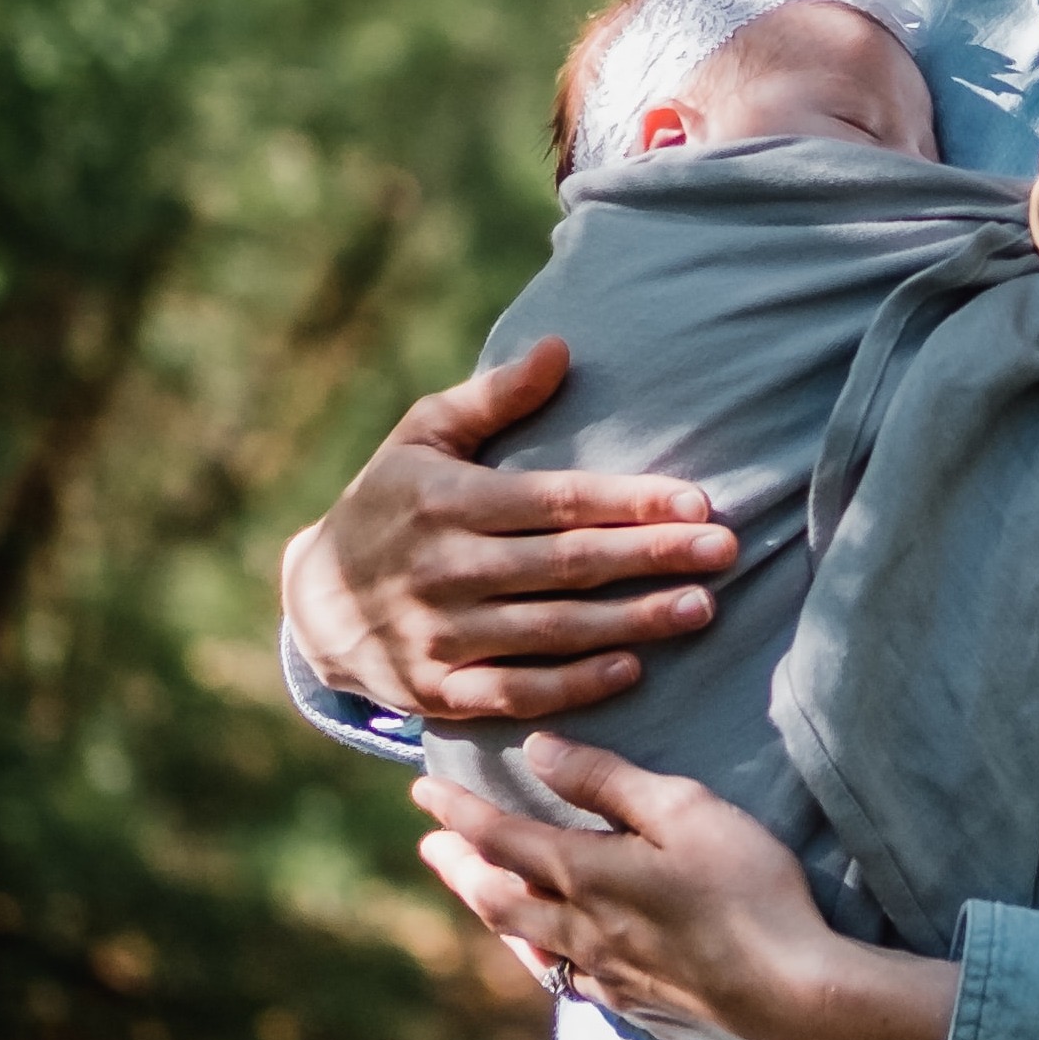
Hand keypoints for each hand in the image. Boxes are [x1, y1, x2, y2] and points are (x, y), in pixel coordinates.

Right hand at [280, 335, 736, 719]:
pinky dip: (573, 685)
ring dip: (632, 621)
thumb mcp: (424, 435)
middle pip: (568, 565)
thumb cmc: (389, 500)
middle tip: (726, 551)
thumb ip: (494, 397)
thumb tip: (560, 347)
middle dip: (652, 556)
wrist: (312, 600)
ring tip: (701, 608)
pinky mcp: (437, 691)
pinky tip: (631, 668)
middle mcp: (445, 569)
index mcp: (448, 502)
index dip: (630, 502)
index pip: (558, 501)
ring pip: (552, 631)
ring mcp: (440, 636)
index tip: (698, 501)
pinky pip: (516, 692)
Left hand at [414, 736, 960, 1039]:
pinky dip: (536, 954)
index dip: (458, 812)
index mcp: (586, 875)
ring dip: (489, 910)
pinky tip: (547, 955)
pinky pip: (563, 978)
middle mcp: (579, 929)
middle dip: (459, 866)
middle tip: (428, 845)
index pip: (502, 837)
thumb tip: (537, 751)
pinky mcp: (634, 1005)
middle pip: (497, 895)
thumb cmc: (745, 888)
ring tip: (473, 891)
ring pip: (523, 941)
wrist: (789, 992)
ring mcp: (604, 974)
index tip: (421, 790)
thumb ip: (607, 781)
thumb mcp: (684, 811)